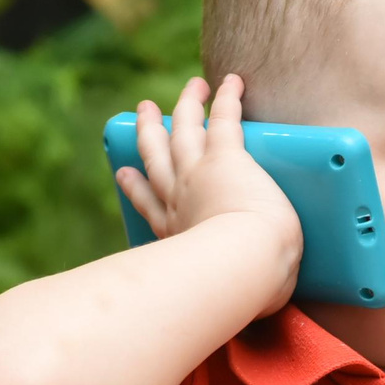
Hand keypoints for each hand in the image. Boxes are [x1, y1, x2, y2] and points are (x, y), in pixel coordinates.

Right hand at [117, 74, 301, 317]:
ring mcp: (197, 174)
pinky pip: (224, 119)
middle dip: (149, 132)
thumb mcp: (230, 296)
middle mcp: (178, 200)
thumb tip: (258, 303)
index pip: (150, 206)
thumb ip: (239, 295)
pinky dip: (225, 97)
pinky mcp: (225, 157)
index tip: (126, 173)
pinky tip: (227, 81)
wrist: (241, 266)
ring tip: (189, 87)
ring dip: (186, 105)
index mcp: (174, 234)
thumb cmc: (240, 291)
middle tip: (144, 112)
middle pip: (157, 157)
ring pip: (185, 130)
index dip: (136, 187)